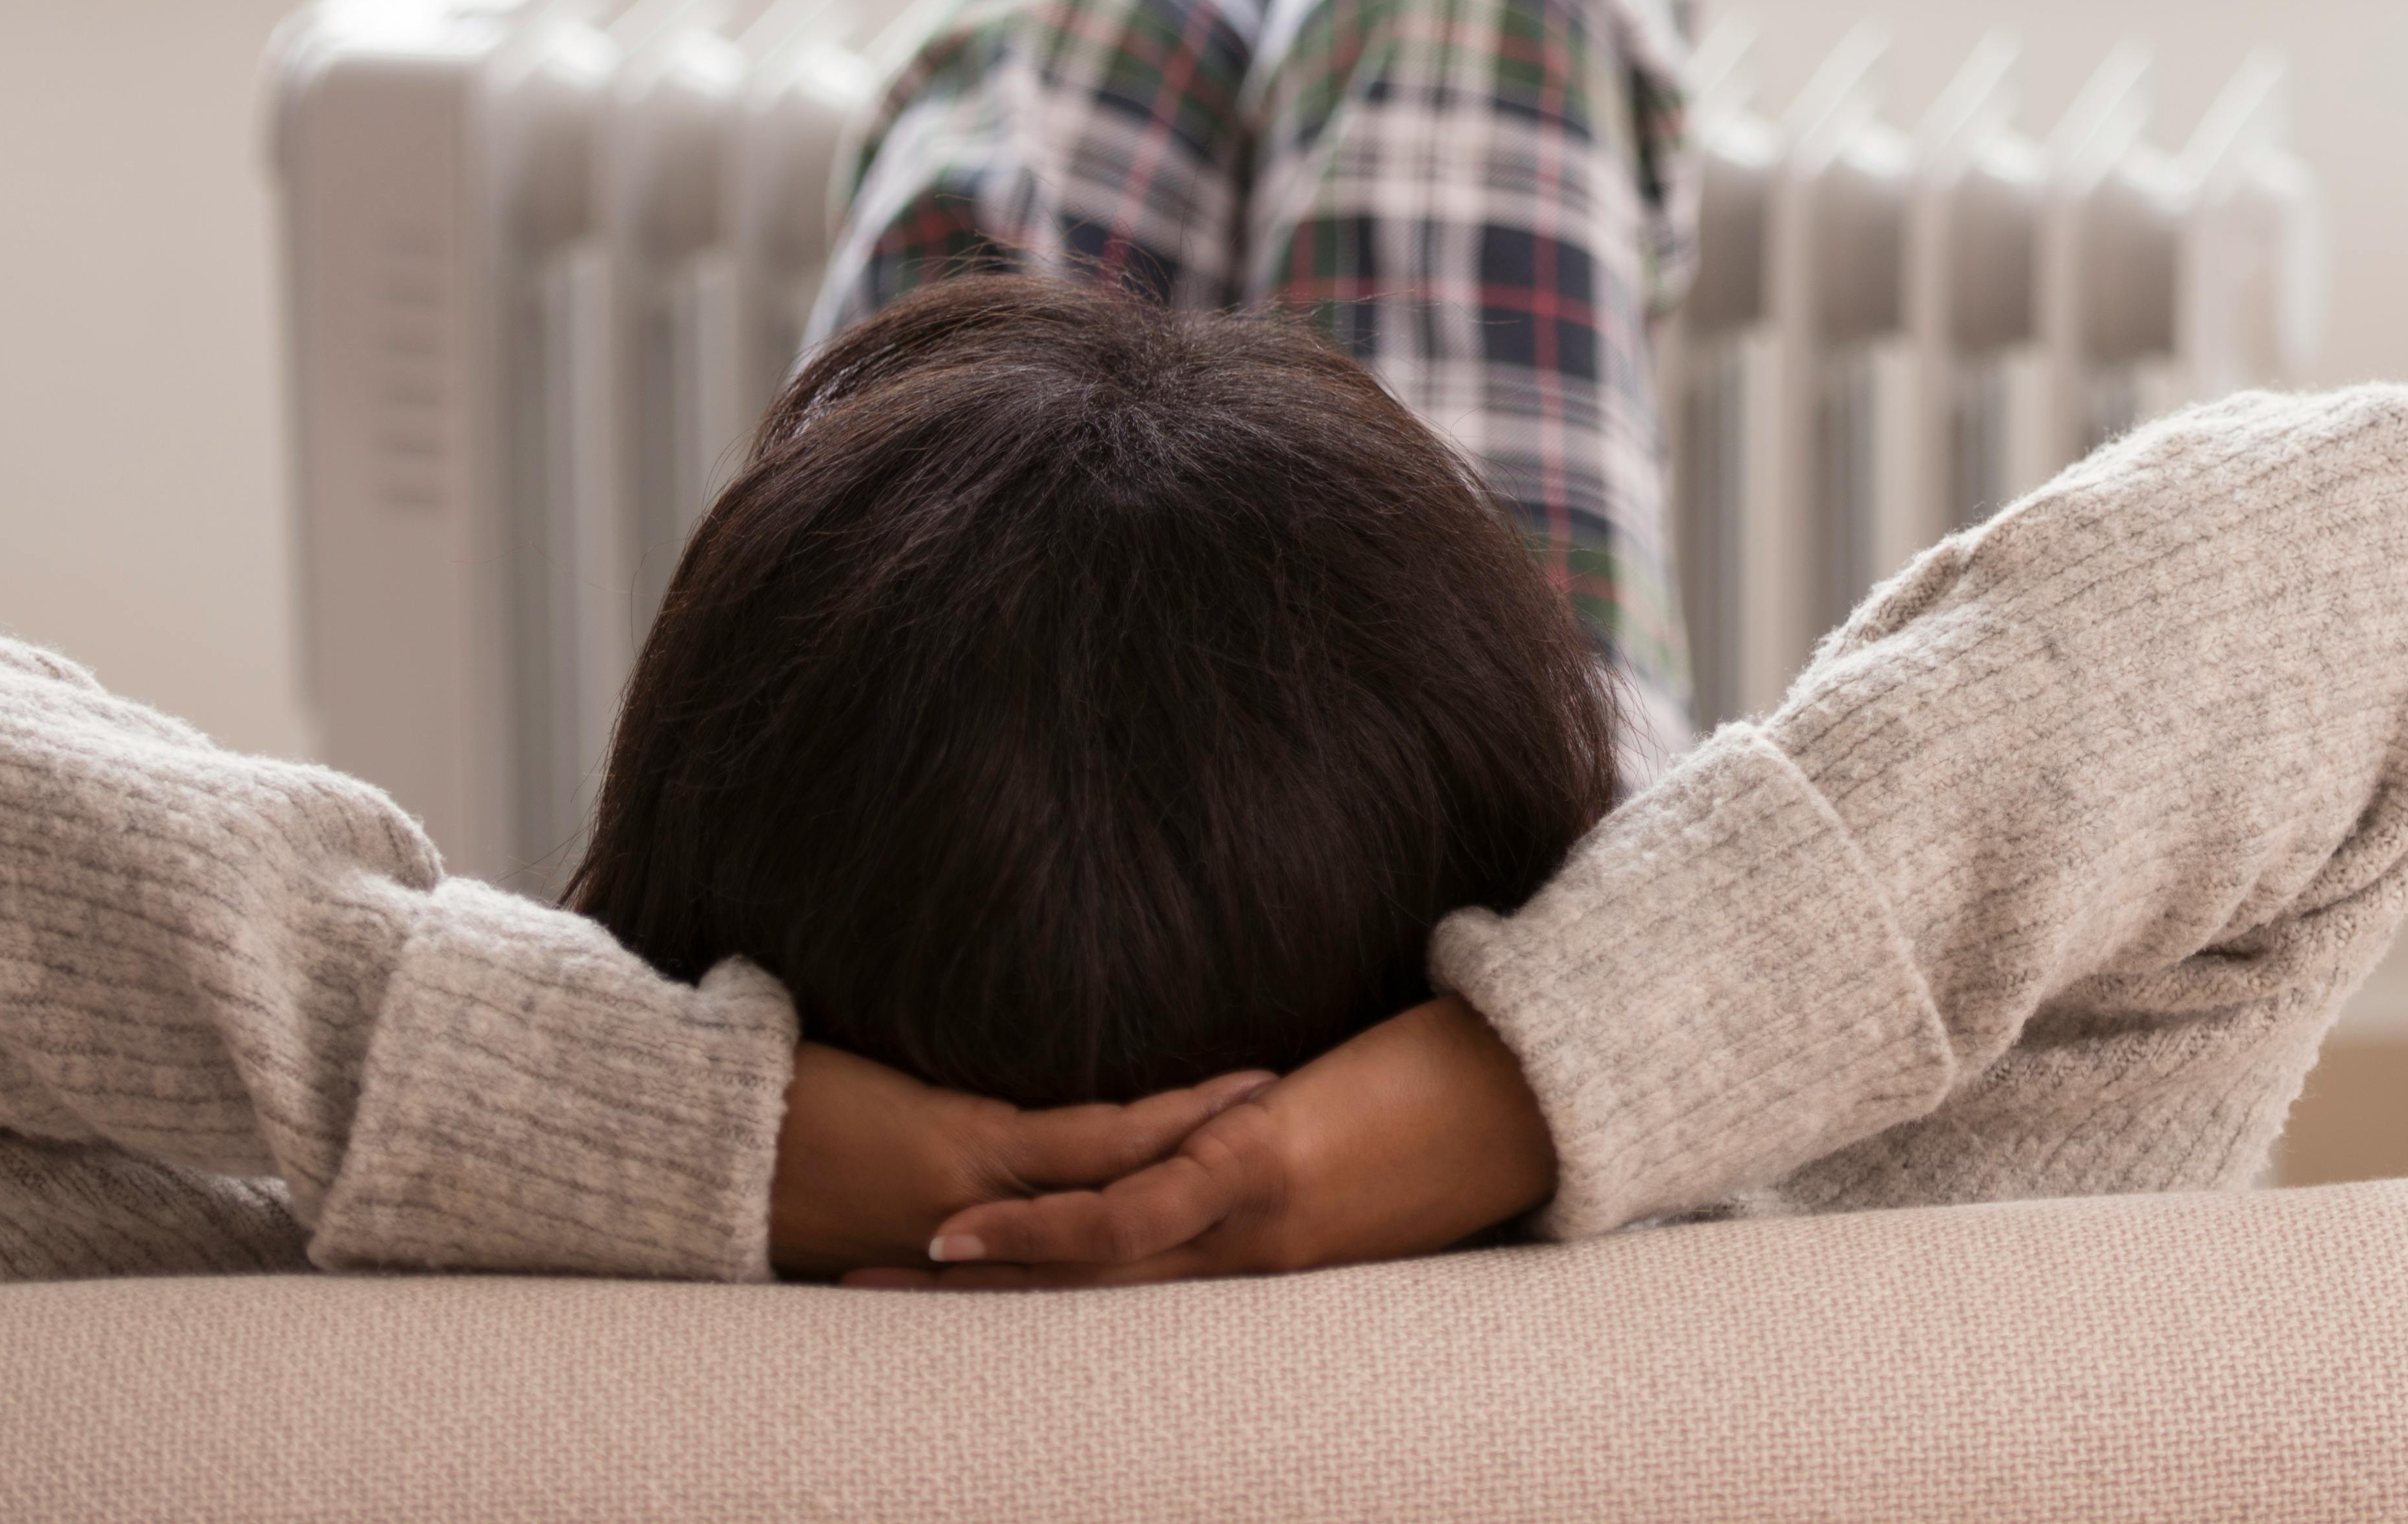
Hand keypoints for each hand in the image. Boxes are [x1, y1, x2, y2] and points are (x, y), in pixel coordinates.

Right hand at [846, 997, 1556, 1289]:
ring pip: (1094, 1277)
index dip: (1043, 1306)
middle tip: (867, 1316)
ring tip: (889, 1280)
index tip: (954, 1306)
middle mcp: (1249, 1264)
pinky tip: (968, 1233)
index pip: (1138, 1298)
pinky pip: (1129, 1215)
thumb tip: (1248, 1131)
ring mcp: (1249, 1225)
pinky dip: (1045, 1231)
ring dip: (984, 1284)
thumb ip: (1293, 1154)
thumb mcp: (1361, 1147)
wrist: (1540, 1090)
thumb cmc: (1460, 1106)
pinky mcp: (1258, 1170)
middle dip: (978, 1318)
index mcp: (1267, 1257)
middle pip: (1092, 1308)